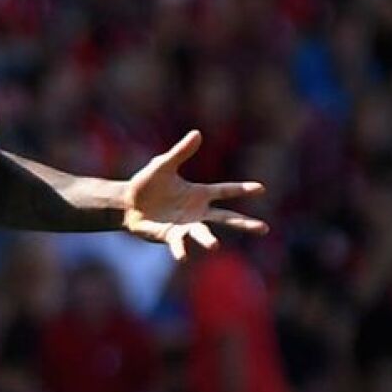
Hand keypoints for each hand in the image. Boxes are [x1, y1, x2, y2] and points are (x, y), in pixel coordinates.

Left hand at [123, 130, 267, 259]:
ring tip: (215, 245)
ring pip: (203, 233)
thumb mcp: (163, 165)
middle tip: (264, 228)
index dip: (243, 189)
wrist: (128, 202)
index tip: (261, 188)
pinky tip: (183, 257)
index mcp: (199, 193)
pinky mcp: (170, 236)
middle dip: (244, 224)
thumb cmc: (147, 183)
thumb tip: (197, 133)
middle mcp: (197, 212)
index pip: (225, 191)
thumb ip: (180, 152)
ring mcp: (185, 226)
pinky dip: (181, 250)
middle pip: (226, 218)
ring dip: (208, 239)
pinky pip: (178, 244)